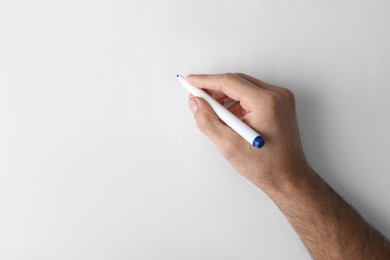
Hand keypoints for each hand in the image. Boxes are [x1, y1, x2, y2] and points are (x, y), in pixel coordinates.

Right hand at [187, 73, 309, 191]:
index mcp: (266, 102)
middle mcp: (277, 95)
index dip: (206, 81)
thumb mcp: (228, 145)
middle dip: (215, 88)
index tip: (191, 81)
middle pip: (237, 82)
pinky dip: (237, 102)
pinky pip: (253, 95)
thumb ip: (207, 120)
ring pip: (244, 87)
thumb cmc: (266, 166)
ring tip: (211, 110)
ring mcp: (281, 99)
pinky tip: (228, 116)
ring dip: (225, 96)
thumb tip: (196, 103)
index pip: (229, 82)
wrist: (288, 178)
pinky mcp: (280, 105)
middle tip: (197, 97)